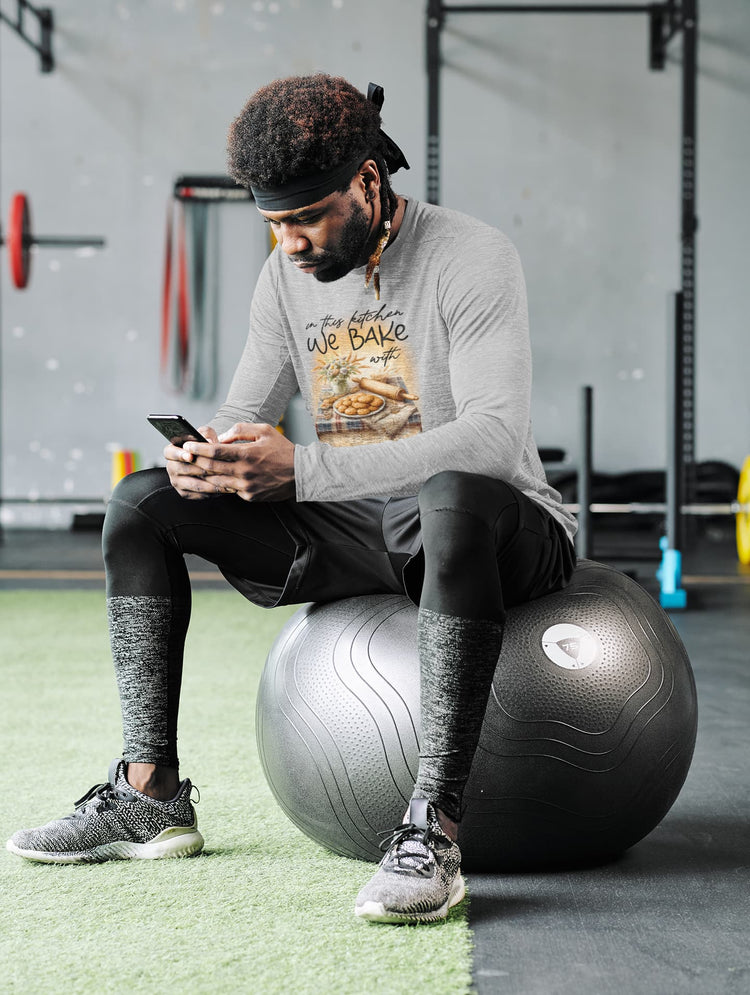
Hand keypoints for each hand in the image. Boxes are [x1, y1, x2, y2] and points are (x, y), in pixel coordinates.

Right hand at [165, 425, 221, 498]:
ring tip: (224, 480)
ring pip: (193, 484)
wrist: (212, 463)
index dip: (179, 454)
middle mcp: (171, 467)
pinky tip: (223, 488)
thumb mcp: (207, 436)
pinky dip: (211, 492)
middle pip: (182, 469)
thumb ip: (206, 434)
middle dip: (200, 469)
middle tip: (216, 469)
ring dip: (209, 482)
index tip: (190, 456)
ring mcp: (177, 481)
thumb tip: (208, 441)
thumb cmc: (207, 447)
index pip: (169, 452)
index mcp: (172, 451)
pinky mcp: (185, 493)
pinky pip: (198, 494)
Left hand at [179, 422, 295, 501]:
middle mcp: (244, 471)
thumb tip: (222, 437)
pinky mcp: (250, 496)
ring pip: (217, 482)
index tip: (187, 445)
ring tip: (196, 469)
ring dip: (205, 476)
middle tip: (186, 457)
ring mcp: (246, 486)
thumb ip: (241, 430)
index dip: (198, 448)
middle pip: (211, 468)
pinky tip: (216, 478)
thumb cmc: (283, 449)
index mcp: (246, 453)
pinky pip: (230, 490)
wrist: (301, 474)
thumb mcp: (264, 431)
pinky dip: (222, 484)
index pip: (214, 451)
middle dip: (196, 462)